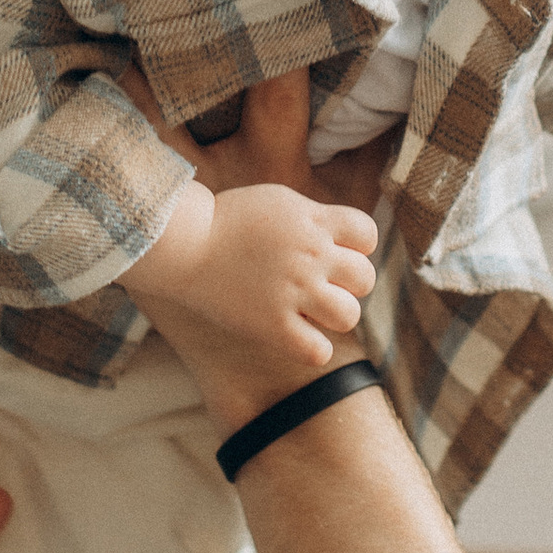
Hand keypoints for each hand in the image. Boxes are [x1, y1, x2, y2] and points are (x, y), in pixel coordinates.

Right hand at [126, 173, 378, 374]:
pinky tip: (298, 336)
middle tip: (322, 285)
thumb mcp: (279, 201)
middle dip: (349, 282)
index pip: (367, 234)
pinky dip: (314, 348)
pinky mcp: (273, 326)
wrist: (184, 244)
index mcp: (313, 222)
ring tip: (313, 311)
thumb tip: (345, 238)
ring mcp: (293, 292)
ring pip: (349, 315)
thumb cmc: (228, 221)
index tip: (335, 251)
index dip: (357, 245)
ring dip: (336, 315)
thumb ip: (315, 218)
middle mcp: (310, 256)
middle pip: (364, 277)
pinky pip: (318, 351)